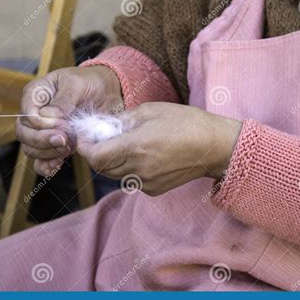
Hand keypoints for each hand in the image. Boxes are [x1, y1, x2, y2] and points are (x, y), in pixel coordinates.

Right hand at [16, 65, 122, 175]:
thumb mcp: (77, 84)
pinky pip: (40, 161)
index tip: (63, 125)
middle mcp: (35, 114)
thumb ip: (63, 100)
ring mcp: (43, 131)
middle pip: (23, 134)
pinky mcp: (54, 145)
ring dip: (48, 152)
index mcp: (35, 95)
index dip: (42, 124)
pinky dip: (46, 166)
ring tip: (68, 147)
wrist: (106, 94)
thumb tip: (48, 117)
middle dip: (43, 140)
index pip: (27, 115)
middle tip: (65, 140)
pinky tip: (57, 165)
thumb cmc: (90, 83)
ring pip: (30, 149)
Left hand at [76, 102, 241, 195]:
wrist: (214, 147)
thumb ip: (123, 120)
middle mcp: (138, 169)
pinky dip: (129, 168)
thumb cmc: (186, 123)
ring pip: (116, 174)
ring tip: (125, 144)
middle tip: (101, 138)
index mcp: (136, 147)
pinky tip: (143, 155)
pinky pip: (131, 180)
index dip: (85, 147)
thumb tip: (104, 126)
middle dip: (97, 153)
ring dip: (113, 161)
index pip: (95, 156)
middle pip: (102, 167)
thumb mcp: (151, 110)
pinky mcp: (154, 189)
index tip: (84, 138)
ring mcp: (146, 182)